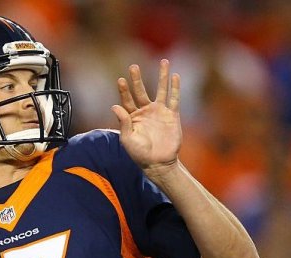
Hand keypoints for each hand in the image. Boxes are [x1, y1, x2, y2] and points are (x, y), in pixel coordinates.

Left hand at [111, 59, 181, 173]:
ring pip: (161, 89)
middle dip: (137, 79)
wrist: (159, 163)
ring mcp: (160, 112)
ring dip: (162, 76)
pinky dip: (175, 87)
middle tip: (134, 66)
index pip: (127, 100)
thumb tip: (114, 105)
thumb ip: (123, 122)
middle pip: (141, 91)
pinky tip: (175, 76)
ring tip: (163, 61)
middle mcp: (146, 111)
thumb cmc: (140, 155)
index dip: (124, 90)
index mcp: (133, 117)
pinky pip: (174, 99)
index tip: (121, 80)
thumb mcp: (127, 140)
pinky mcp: (172, 116)